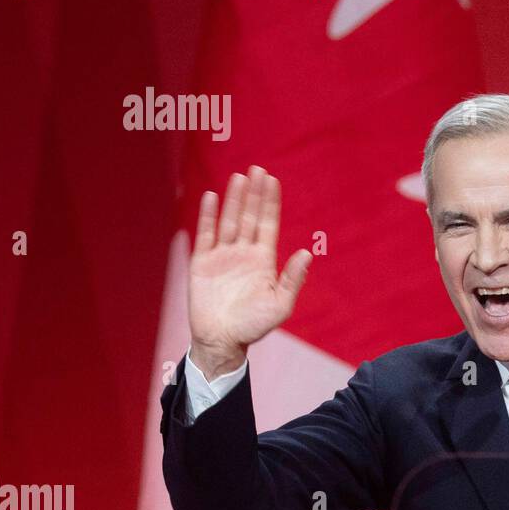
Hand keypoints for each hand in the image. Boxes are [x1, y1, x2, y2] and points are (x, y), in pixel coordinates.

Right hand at [188, 166, 311, 379]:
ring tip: (239, 177)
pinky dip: (208, 215)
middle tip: (257, 168)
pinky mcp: (202, 262)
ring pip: (229, 220)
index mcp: (263, 260)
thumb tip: (306, 253)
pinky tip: (211, 196)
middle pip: (249, 216)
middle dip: (253, 193)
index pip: (267, 224)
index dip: (270, 202)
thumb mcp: (280, 304)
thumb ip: (293, 279)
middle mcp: (243, 253)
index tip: (272, 180)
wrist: (222, 341)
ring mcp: (222, 255)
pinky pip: (206, 234)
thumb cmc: (254, 326)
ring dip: (233, 199)